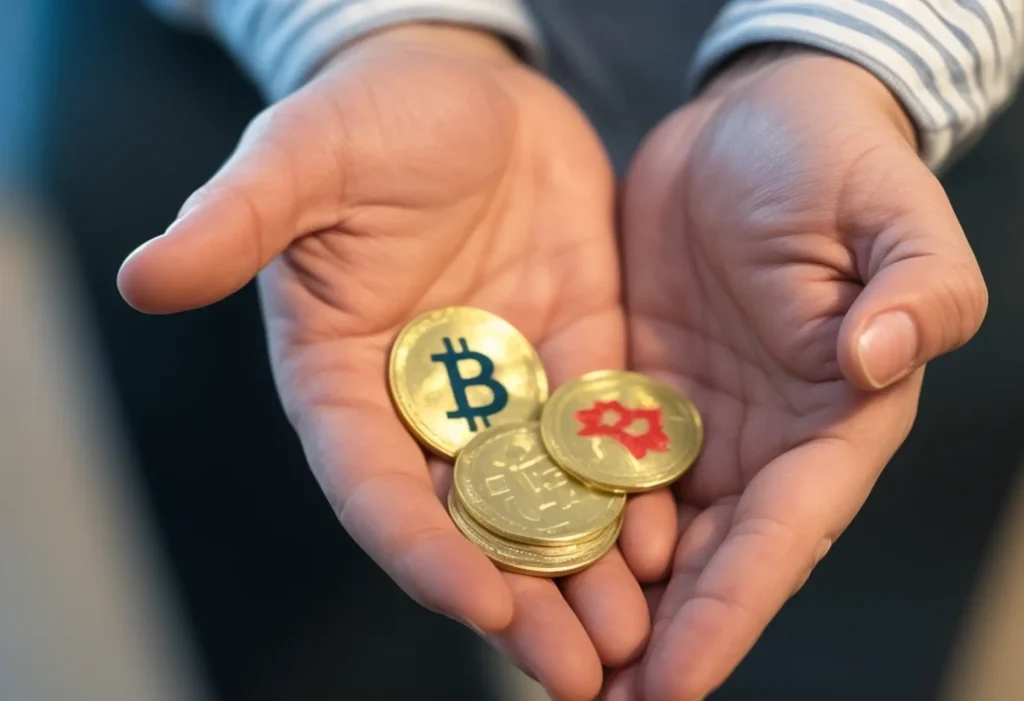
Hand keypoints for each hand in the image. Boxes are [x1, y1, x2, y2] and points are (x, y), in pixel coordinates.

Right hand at [117, 25, 666, 700]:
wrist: (466, 88)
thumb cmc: (369, 116)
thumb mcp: (302, 160)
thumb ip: (238, 222)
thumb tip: (144, 277)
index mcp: (344, 379)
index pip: (376, 488)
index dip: (422, 552)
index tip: (484, 608)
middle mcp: (428, 402)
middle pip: (468, 521)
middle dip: (520, 598)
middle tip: (577, 674)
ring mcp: (508, 384)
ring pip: (544, 496)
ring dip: (587, 569)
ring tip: (636, 637)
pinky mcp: (575, 354)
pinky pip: (604, 433)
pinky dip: (632, 488)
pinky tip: (671, 539)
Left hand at [606, 50, 987, 699]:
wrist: (752, 122)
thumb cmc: (835, 161)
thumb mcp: (892, 213)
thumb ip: (915, 290)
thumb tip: (876, 359)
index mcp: (829, 421)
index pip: (780, 537)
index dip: (731, 614)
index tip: (674, 683)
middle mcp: (753, 440)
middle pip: (702, 560)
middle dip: (652, 636)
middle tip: (590, 699)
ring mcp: (683, 418)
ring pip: (637, 527)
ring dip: (595, 592)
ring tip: (542, 651)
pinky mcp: (625, 385)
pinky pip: (586, 460)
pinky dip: (558, 509)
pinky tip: (511, 549)